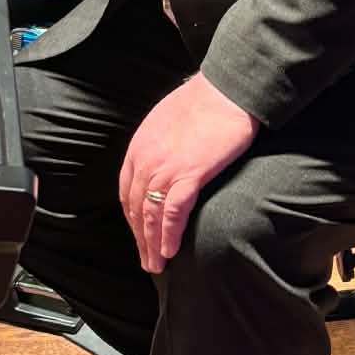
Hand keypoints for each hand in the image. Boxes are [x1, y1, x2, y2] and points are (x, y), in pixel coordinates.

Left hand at [119, 73, 259, 274]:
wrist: (226, 90)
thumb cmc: (204, 102)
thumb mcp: (167, 122)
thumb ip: (159, 146)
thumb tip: (166, 163)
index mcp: (139, 147)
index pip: (128, 193)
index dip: (133, 219)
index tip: (140, 235)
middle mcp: (146, 160)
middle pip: (137, 209)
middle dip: (140, 238)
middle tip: (146, 261)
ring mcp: (166, 168)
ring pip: (151, 216)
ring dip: (152, 245)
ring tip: (156, 265)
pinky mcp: (190, 174)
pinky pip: (172, 212)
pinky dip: (168, 234)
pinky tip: (168, 250)